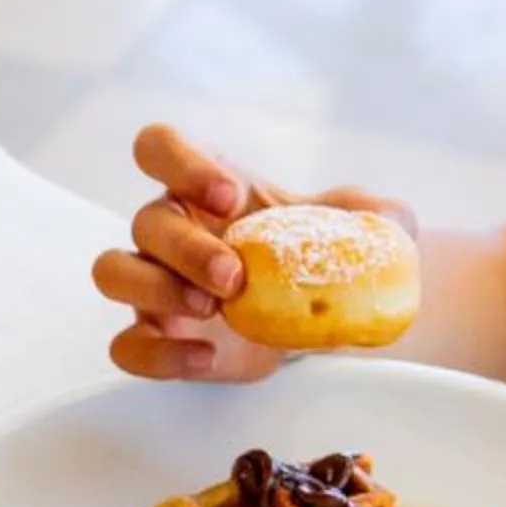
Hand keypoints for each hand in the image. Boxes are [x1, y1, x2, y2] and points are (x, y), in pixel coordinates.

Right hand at [92, 124, 415, 383]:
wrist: (326, 321)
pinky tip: (207, 359)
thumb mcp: (366, 227)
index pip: (159, 147)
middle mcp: (169, 229)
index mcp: (203, 184)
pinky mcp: (158, 339)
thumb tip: (391, 223)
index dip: (182, 164)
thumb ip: (377, 215)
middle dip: (187, 248)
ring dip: (158, 290)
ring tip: (214, 310)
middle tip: (234, 278)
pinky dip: (159, 355)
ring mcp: (155, 286)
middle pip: (145, 221)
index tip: (231, 194)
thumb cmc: (328, 258)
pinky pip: (127, 346)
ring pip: (114, 273)